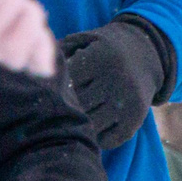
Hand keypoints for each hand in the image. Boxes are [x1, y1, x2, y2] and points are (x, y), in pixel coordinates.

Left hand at [60, 16, 170, 149]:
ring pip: (91, 124)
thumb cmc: (104, 48)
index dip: (56, 87)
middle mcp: (118, 79)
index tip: (51, 88)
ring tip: (70, 119)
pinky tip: (89, 127)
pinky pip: (108, 140)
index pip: (67, 82)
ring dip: (78, 124)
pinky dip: (95, 138)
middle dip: (65, 107)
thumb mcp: (85, 40)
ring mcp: (129, 101)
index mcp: (102, 57)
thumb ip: (59, 51)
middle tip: (56, 108)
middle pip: (78, 104)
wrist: (148, 53)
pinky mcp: (136, 119)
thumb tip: (33, 69)